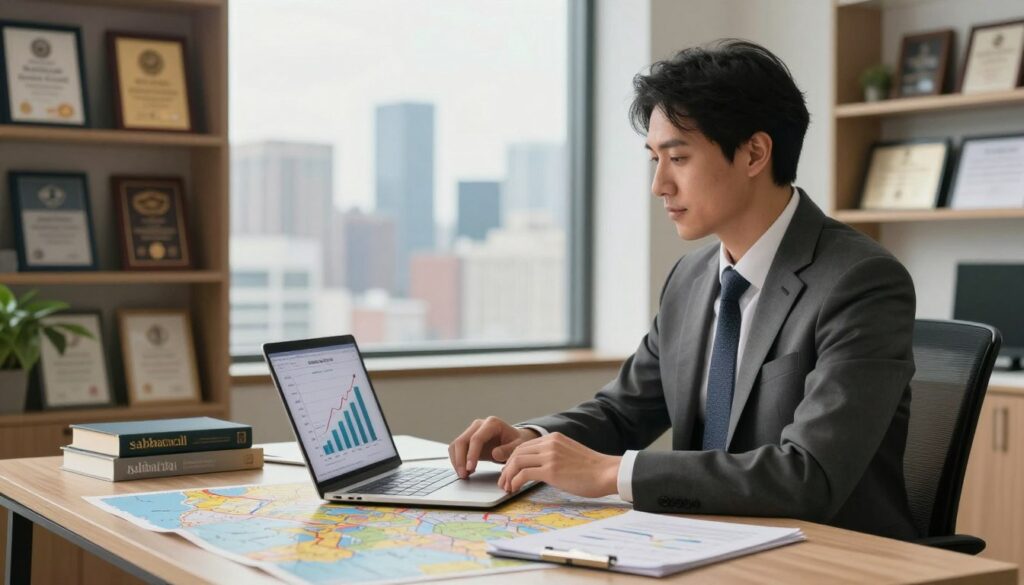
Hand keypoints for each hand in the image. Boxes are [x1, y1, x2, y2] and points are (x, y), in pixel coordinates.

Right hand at [448, 416, 538, 478]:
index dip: (471, 454)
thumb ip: (509, 450)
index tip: (470, 468)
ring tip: (464, 475)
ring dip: (456, 461)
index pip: (476, 438)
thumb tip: (495, 454)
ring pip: (456, 445)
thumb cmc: (517, 441)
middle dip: (460, 459)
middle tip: (463, 475)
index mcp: (492, 424)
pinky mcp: (467, 440)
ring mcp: (471, 431)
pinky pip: (456, 449)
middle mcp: (479, 425)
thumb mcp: (518, 446)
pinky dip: (457, 461)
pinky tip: (465, 471)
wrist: (514, 439)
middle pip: (462, 441)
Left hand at [498, 432, 620, 498]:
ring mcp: (550, 456)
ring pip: (517, 461)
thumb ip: (555, 456)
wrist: (607, 472)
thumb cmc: (593, 469)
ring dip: (508, 476)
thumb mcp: (570, 454)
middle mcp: (549, 443)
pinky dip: (515, 482)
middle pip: (517, 452)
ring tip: (507, 487)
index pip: (524, 445)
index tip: (510, 472)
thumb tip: (541, 468)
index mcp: (554, 438)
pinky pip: (524, 473)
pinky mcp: (551, 470)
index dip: (513, 459)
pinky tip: (515, 489)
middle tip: (504, 481)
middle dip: (507, 468)